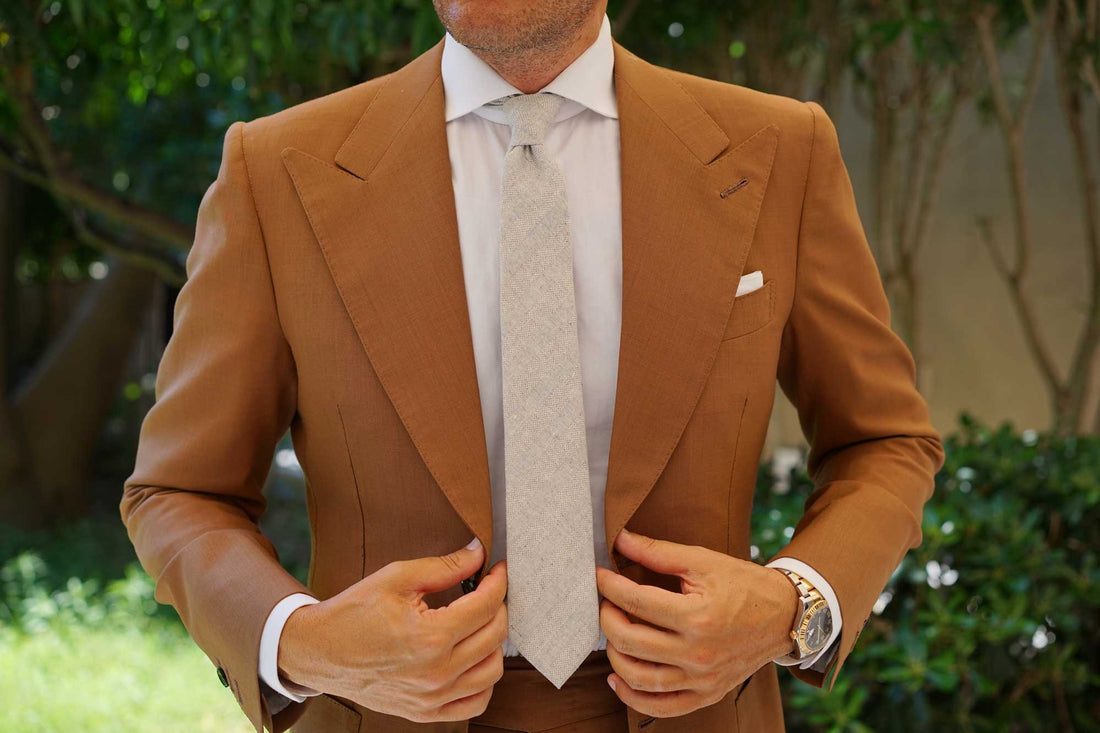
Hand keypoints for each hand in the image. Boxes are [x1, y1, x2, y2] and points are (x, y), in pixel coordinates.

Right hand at [278, 538, 507, 722]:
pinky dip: (484, 680)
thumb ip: (444, 567)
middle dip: (498, 606)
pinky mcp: (425, 712)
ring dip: (494, 642)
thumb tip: (478, 554)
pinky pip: (475, 702)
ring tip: (480, 621)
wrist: (319, 652)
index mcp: (430, 636)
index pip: (486, 605)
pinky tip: (474, 657)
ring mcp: (432, 698)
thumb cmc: (354, 612)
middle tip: (487, 590)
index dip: (498, 581)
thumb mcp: (397, 578)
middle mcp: (436, 672)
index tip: (498, 568)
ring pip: (492, 671)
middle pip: (495, 636)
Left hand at [595, 528, 797, 717]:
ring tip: (613, 633)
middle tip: (606, 602)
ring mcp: (702, 679)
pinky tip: (617, 679)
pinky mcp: (707, 694)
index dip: (609, 586)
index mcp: (697, 616)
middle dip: (607, 617)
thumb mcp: (703, 561)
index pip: (636, 602)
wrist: (784, 617)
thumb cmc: (743, 585)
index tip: (600, 574)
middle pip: (630, 641)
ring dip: (614, 654)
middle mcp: (698, 652)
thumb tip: (620, 541)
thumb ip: (658, 552)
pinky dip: (633, 697)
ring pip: (639, 677)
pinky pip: (661, 706)